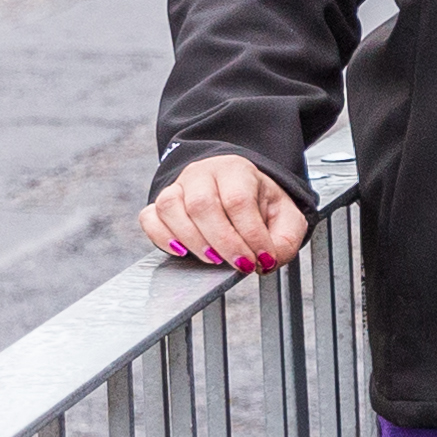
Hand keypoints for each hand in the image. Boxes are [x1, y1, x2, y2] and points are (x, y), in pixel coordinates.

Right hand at [145, 155, 307, 272]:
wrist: (239, 190)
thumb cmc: (262, 204)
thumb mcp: (287, 219)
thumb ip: (284, 241)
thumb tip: (265, 262)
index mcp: (237, 170)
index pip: (238, 201)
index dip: (250, 235)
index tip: (262, 259)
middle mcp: (202, 174)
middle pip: (202, 205)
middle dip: (223, 242)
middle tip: (241, 265)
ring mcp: (177, 187)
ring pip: (171, 208)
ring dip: (192, 240)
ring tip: (214, 260)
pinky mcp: (160, 204)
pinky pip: (149, 217)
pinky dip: (161, 237)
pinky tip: (181, 252)